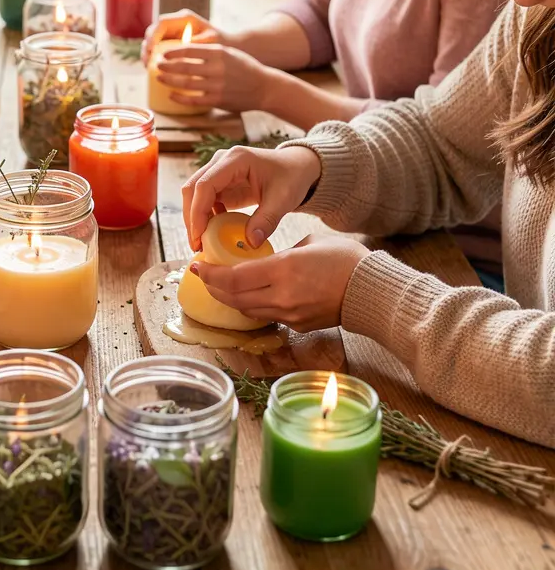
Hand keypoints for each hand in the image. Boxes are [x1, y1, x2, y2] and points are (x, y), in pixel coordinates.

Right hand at [142, 9, 219, 62]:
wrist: (228, 47)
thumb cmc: (222, 42)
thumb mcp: (211, 42)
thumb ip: (196, 43)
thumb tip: (179, 50)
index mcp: (184, 18)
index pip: (162, 22)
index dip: (153, 35)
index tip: (151, 49)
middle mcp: (176, 23)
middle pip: (153, 31)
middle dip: (147, 45)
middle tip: (146, 61)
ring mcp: (173, 33)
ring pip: (153, 40)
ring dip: (147, 53)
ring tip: (146, 66)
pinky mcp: (172, 43)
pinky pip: (158, 49)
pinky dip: (153, 57)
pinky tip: (152, 68)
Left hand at [156, 43, 271, 112]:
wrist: (264, 87)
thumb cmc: (244, 68)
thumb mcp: (229, 53)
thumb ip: (209, 51)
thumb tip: (184, 50)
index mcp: (220, 53)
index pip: (190, 50)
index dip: (173, 52)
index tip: (162, 53)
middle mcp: (217, 68)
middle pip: (185, 67)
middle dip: (167, 67)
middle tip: (157, 66)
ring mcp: (217, 86)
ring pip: (186, 84)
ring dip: (170, 81)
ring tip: (160, 78)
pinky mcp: (217, 100)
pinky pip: (193, 100)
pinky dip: (180, 97)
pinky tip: (171, 95)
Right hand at [182, 144, 321, 249]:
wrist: (296, 167)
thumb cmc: (291, 177)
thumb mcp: (283, 199)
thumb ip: (267, 221)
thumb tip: (251, 243)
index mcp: (236, 159)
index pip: (205, 184)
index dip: (197, 211)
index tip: (198, 236)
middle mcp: (221, 161)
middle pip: (192, 188)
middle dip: (191, 218)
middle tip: (196, 244)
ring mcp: (218, 170)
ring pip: (194, 194)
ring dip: (194, 218)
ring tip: (201, 242)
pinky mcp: (220, 182)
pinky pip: (204, 199)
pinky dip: (203, 216)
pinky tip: (212, 232)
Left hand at [188, 235, 369, 331]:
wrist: (373, 292)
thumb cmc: (346, 260)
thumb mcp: (309, 243)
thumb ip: (281, 253)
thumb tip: (264, 260)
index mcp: (284, 270)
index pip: (234, 277)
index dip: (211, 273)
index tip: (197, 265)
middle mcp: (282, 295)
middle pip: (234, 297)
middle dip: (213, 286)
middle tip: (203, 274)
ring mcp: (289, 314)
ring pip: (246, 309)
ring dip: (229, 298)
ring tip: (219, 284)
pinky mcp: (297, 325)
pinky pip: (265, 316)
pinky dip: (250, 305)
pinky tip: (246, 294)